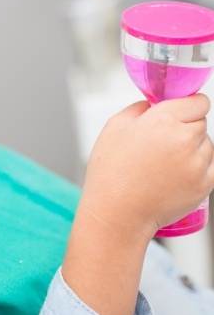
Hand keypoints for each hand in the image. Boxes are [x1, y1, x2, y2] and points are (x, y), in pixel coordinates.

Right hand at [81, 94, 213, 240]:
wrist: (118, 213)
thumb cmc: (111, 172)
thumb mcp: (113, 127)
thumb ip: (137, 108)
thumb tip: (152, 104)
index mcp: (163, 120)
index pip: (198, 102)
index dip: (187, 105)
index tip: (178, 111)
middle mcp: (185, 140)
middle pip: (201, 122)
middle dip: (186, 126)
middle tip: (163, 140)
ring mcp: (198, 164)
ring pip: (207, 145)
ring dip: (193, 147)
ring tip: (166, 161)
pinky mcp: (205, 185)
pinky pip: (210, 167)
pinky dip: (197, 168)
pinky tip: (173, 175)